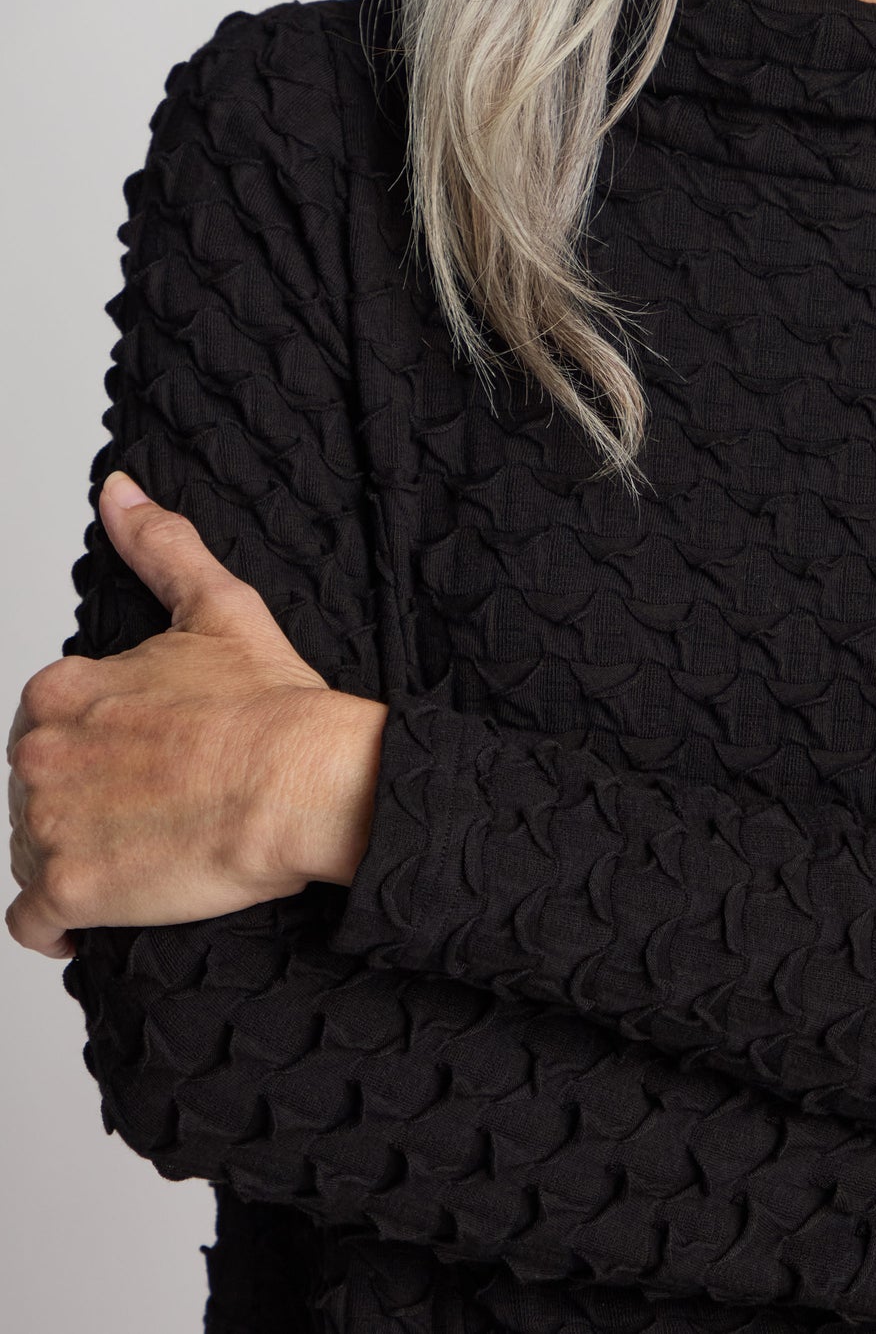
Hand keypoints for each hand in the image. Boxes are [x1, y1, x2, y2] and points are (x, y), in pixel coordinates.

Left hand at [7, 471, 386, 958]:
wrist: (302, 781)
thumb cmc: (270, 703)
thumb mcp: (217, 604)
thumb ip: (158, 544)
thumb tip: (117, 491)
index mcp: (63, 689)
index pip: (47, 726)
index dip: (97, 743)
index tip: (143, 756)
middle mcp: (41, 755)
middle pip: (37, 789)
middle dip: (81, 800)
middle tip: (150, 806)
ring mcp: (50, 826)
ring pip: (31, 851)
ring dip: (73, 857)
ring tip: (141, 852)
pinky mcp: (70, 892)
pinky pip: (33, 923)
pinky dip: (57, 924)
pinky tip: (97, 914)